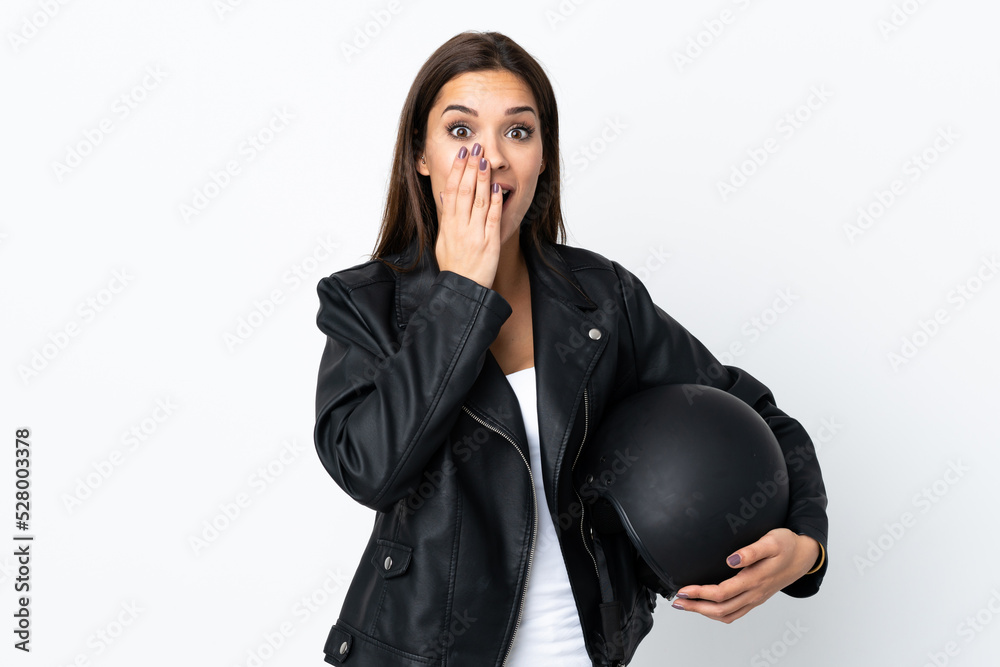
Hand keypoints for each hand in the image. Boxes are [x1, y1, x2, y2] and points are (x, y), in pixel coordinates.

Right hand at [434, 142, 503, 289]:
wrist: (463, 290)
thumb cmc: (454, 267)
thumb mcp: (443, 241)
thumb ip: (446, 219)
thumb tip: (445, 196)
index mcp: (448, 226)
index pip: (451, 191)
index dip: (456, 170)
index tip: (461, 154)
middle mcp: (460, 228)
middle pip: (464, 191)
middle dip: (470, 167)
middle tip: (475, 148)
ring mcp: (474, 235)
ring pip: (477, 201)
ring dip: (482, 179)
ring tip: (484, 160)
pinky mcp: (489, 243)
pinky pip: (491, 219)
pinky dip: (493, 202)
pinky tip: (496, 188)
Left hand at [669, 529, 819, 623]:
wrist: (804, 556)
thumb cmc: (786, 545)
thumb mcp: (771, 541)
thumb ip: (751, 551)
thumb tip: (731, 560)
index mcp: (755, 579)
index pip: (722, 592)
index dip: (700, 593)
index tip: (683, 588)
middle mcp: (754, 593)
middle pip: (721, 608)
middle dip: (696, 606)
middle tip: (677, 601)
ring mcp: (756, 598)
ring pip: (727, 614)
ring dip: (704, 612)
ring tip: (686, 605)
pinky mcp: (756, 599)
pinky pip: (735, 613)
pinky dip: (717, 614)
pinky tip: (706, 607)